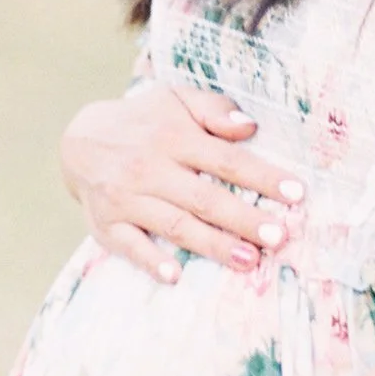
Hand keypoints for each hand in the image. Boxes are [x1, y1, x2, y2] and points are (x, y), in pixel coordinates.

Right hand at [60, 86, 303, 283]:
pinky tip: (174, 275)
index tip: (296, 193)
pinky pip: (129, 245)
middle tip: (279, 237)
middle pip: (204, 197)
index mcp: (173, 137)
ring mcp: (126, 199)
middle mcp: (149, 168)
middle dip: (244, 219)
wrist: (79, 141)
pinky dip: (150, 260)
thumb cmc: (144, 122)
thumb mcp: (176, 100)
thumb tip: (248, 127)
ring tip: (249, 261)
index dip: (261, 177)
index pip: (225, 159)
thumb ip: (213, 109)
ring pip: (175, 225)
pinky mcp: (106, 224)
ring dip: (212, 245)